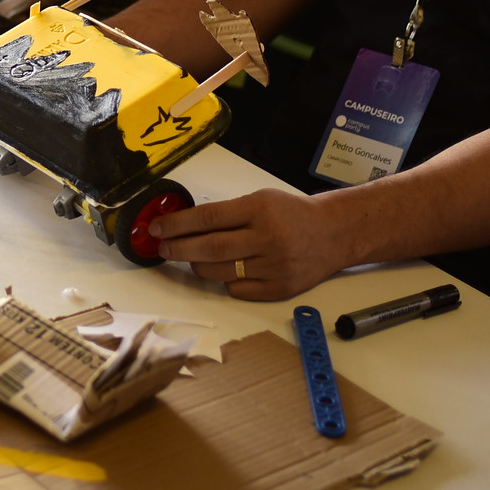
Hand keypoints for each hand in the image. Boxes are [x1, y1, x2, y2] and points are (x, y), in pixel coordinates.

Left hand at [148, 188, 344, 299]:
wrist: (333, 234)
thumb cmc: (290, 213)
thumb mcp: (260, 200)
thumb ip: (227, 212)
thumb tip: (182, 225)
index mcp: (259, 209)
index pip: (208, 218)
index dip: (177, 224)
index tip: (156, 228)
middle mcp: (267, 239)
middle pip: (210, 248)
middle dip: (178, 248)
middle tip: (162, 247)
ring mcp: (274, 267)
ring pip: (219, 272)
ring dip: (197, 265)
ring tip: (190, 257)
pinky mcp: (279, 289)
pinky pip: (237, 290)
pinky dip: (223, 280)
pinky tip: (223, 270)